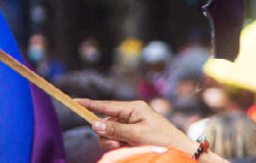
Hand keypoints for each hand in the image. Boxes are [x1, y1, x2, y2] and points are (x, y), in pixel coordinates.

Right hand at [76, 99, 197, 152]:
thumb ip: (115, 130)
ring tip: (126, 148)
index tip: (74, 102)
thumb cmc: (163, 140)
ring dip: (113, 143)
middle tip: (118, 145)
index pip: (106, 105)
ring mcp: (131, 126)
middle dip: (107, 135)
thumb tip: (95, 124)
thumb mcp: (138, 134)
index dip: (89, 104)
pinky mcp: (133, 137)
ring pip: (109, 134)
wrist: (181, 152)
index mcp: (133, 108)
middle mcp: (131, 115)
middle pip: (105, 123)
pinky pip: (117, 140)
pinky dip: (119, 146)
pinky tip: (128, 149)